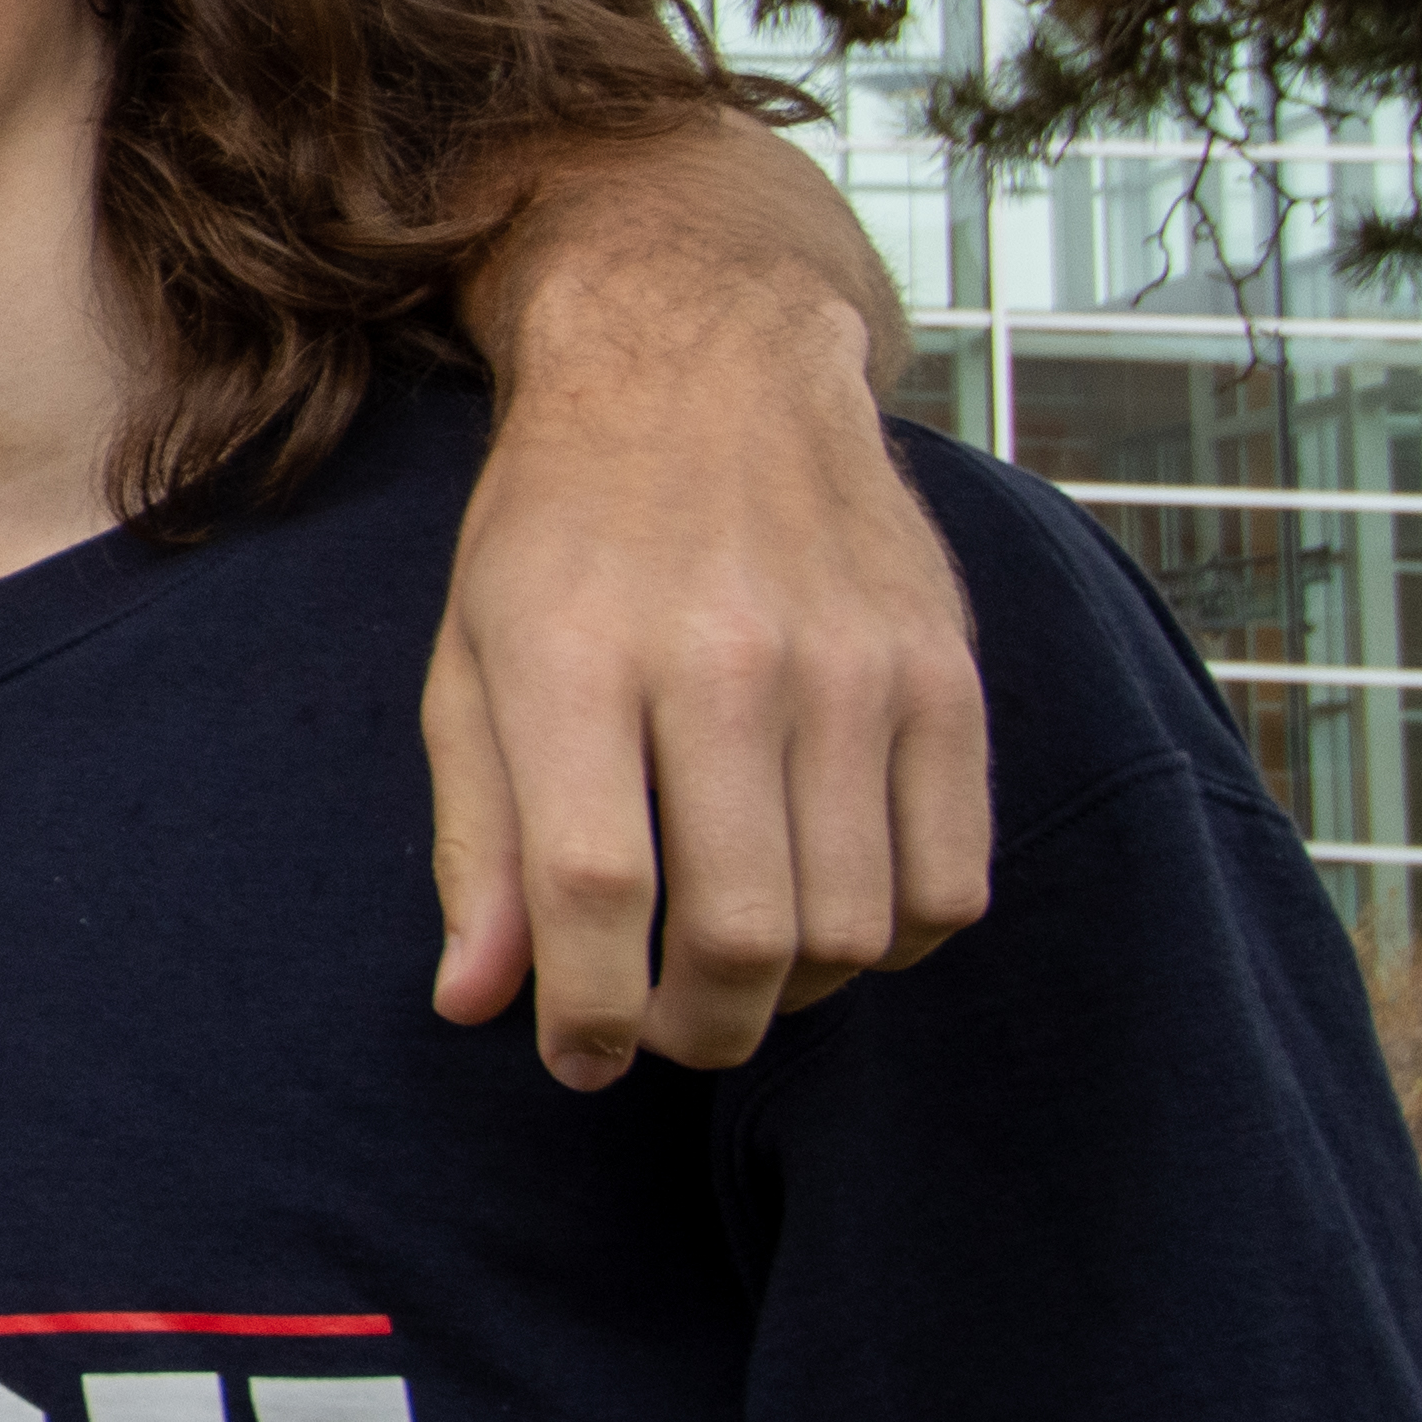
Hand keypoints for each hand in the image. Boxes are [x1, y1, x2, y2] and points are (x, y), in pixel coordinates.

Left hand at [427, 286, 989, 1084]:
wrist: (703, 364)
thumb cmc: (559, 531)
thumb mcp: (470, 661)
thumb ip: (479, 839)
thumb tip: (479, 1005)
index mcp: (575, 654)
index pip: (598, 888)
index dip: (588, 1012)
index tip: (577, 1057)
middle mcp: (725, 657)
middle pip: (742, 932)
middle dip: (696, 1030)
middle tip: (663, 1030)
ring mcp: (853, 663)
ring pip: (853, 928)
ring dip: (791, 995)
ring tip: (736, 966)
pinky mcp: (945, 671)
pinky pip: (951, 880)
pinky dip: (895, 940)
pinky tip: (830, 907)